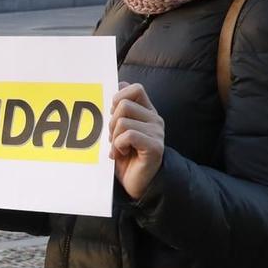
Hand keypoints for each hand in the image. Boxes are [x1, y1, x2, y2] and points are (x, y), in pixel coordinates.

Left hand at [110, 81, 164, 201]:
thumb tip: (118, 84)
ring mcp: (157, 132)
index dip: (118, 97)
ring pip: (123, 121)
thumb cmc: (124, 157)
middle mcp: (154, 119)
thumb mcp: (117, 131)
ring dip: (113, 137)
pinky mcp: (154, 146)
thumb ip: (119, 111)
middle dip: (111, 122)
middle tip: (113, 139)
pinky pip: (128, 135)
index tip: (112, 115)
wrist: (136, 183)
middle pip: (124, 104)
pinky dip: (118, 146)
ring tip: (118, 149)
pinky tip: (120, 154)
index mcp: (146, 112)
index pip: (135, 88)